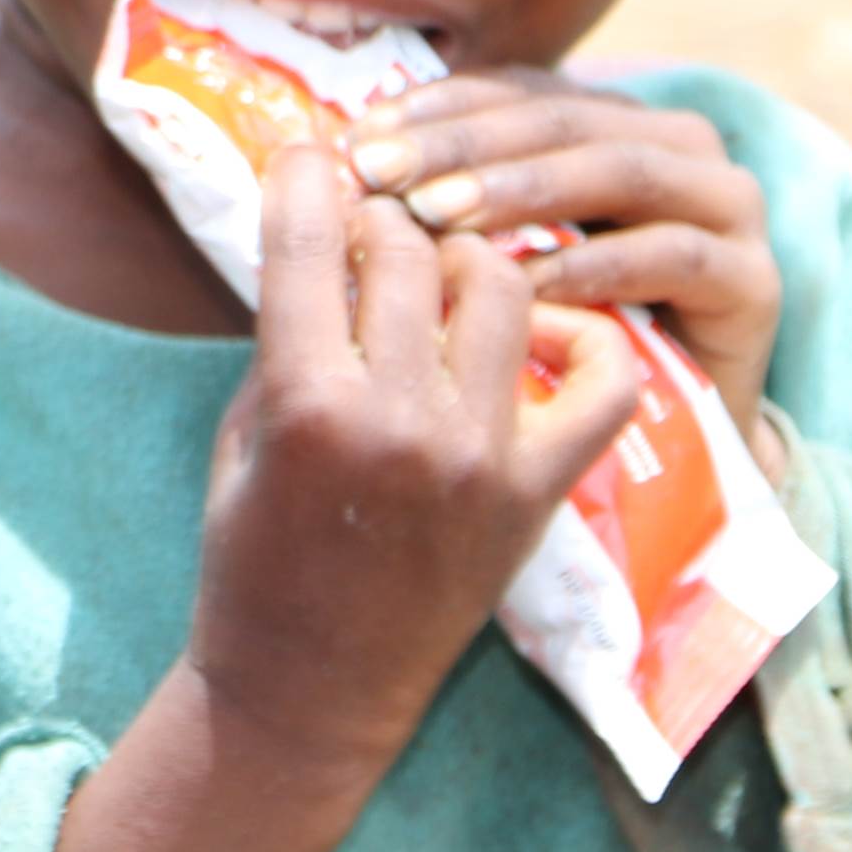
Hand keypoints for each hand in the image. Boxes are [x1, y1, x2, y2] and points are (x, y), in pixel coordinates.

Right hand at [188, 139, 644, 777]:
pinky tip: (546, 334)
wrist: (308, 694)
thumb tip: (327, 228)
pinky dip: (588, 340)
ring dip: (470, 261)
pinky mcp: (536, 493)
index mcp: (303, 401)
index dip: (305, 176)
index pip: (307, 237)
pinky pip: (606, 382)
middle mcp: (398, 419)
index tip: (310, 157)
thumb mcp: (244, 434)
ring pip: (503, 285)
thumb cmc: (255, 559)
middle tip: (375, 227)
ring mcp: (478, 455)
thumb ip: (289, 334)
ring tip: (446, 277)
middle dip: (385, 221)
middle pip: (410, 249)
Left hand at [346, 72, 787, 459]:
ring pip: (618, 170)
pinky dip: (592, 265)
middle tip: (383, 174)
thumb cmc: (548, 352)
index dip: (435, 108)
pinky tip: (521, 287)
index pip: (514, 89)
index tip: (356, 139)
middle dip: (462, 145)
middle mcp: (676, 146)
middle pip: (560, 119)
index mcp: (610, 122)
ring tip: (436, 218)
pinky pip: (669, 254)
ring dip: (521, 189)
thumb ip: (440, 205)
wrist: (661, 454)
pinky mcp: (753, 280)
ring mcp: (726, 208)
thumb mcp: (489, 265)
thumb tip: (332, 162)